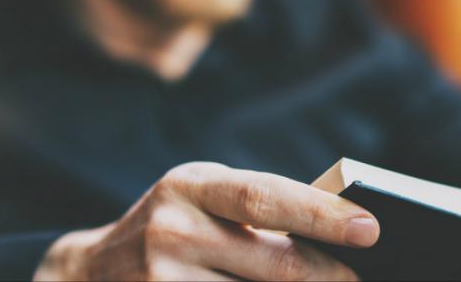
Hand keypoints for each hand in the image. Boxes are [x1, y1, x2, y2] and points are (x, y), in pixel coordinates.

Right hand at [33, 162, 379, 280]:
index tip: (370, 229)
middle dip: (330, 277)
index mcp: (189, 188)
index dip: (321, 215)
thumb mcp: (202, 199)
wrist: (90, 273)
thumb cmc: (172, 227)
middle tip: (362, 279)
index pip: (264, 197)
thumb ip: (257, 210)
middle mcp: (171, 233)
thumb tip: (339, 236)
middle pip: (275, 265)